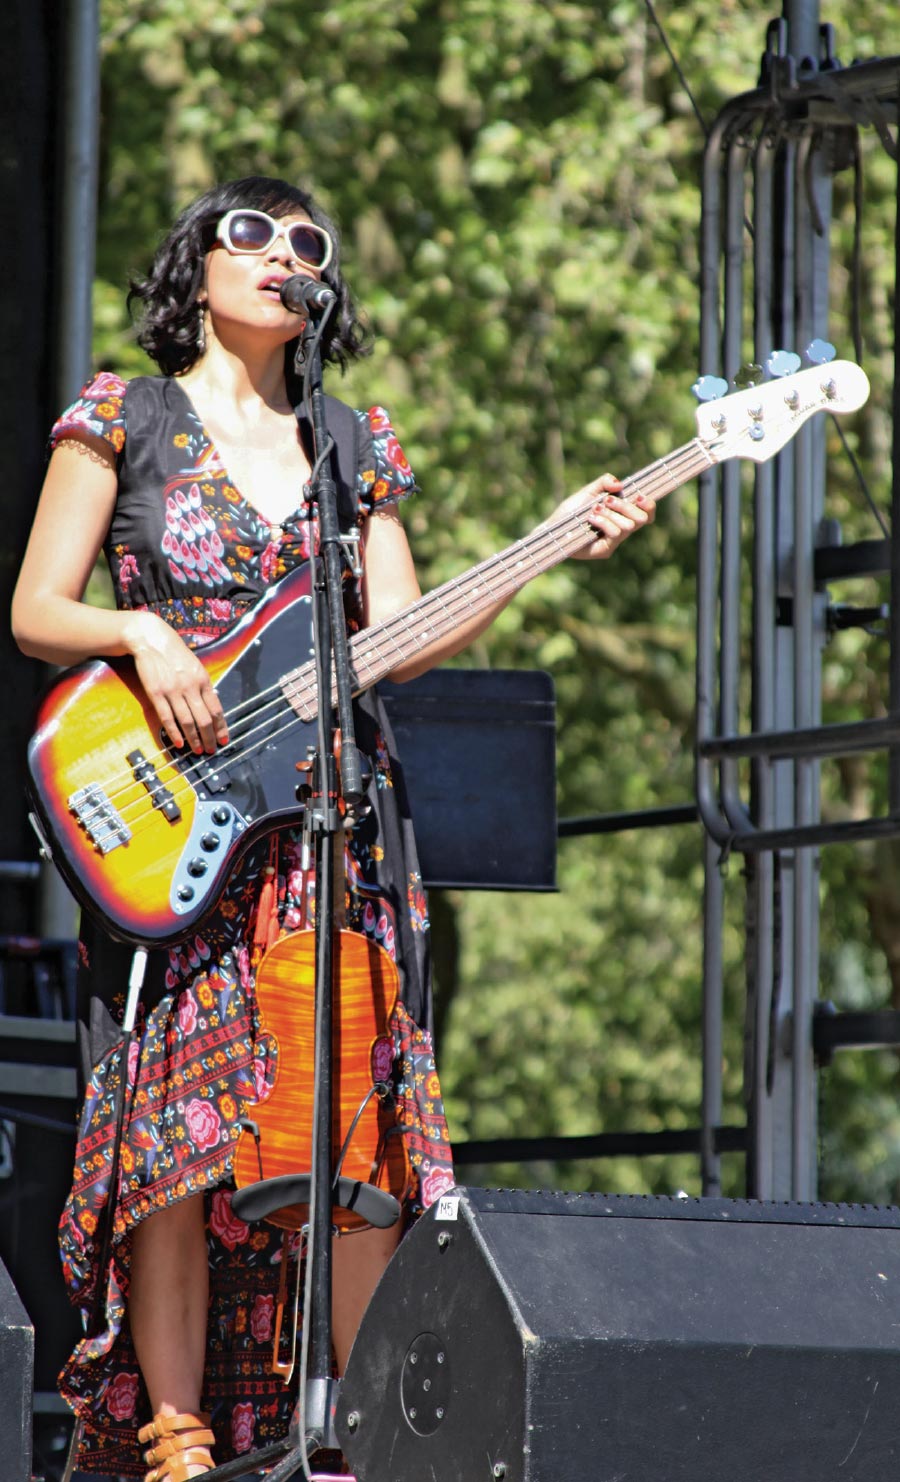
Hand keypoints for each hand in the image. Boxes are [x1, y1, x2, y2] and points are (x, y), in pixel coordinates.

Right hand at [122, 612, 228, 752]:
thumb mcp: (196, 666)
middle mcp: (190, 687)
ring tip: (198, 750)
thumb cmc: (175, 653)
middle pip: (203, 719)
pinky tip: (179, 743)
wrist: (152, 640)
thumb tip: (210, 707)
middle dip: (209, 737)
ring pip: (187, 721)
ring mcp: (172, 691)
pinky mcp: (156, 694)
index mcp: (203, 680)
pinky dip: (174, 733)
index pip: (216, 709)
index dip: (221, 727)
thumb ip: (203, 686)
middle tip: (212, 749)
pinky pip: (167, 718)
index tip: (224, 739)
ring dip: (194, 739)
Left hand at [556, 473, 654, 560]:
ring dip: (611, 513)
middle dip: (627, 506)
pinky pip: (615, 533)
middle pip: (642, 519)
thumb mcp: (589, 491)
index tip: (639, 495)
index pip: (646, 513)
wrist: (554, 526)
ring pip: (628, 526)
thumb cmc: (572, 510)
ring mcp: (614, 541)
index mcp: (622, 515)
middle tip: (607, 500)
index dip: (649, 505)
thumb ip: (604, 482)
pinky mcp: (605, 550)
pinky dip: (604, 522)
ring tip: (594, 509)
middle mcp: (621, 529)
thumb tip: (618, 484)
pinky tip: (591, 518)